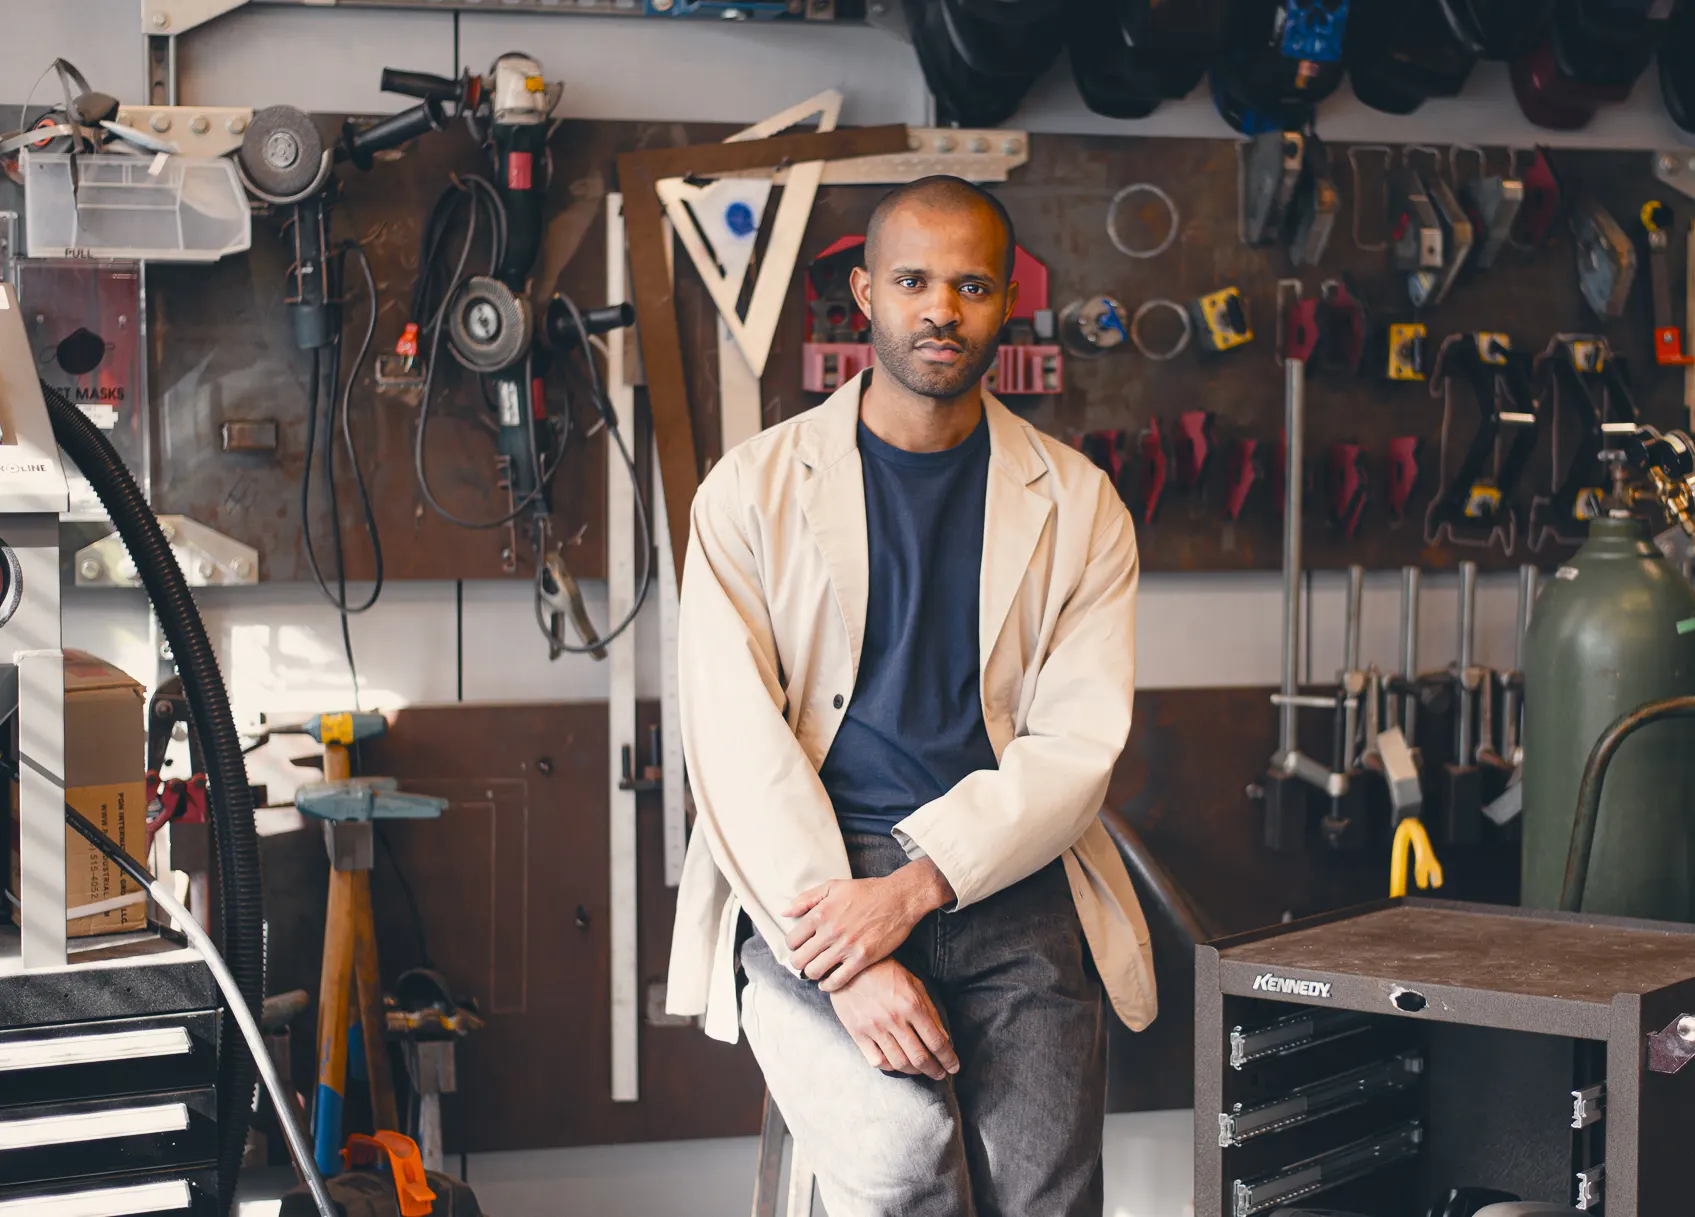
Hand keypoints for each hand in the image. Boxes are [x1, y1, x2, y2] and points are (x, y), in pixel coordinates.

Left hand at [784, 860, 953, 991]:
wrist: (899, 898)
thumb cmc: (866, 891)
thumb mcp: (833, 886)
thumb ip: (806, 899)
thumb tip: (784, 912)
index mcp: (820, 913)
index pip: (791, 940)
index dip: (793, 946)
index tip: (800, 946)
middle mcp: (830, 931)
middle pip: (799, 960)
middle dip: (799, 963)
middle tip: (806, 961)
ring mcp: (846, 946)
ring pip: (814, 972)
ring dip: (812, 974)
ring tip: (817, 970)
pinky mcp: (862, 959)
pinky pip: (837, 981)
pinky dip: (828, 985)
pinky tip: (828, 982)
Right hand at [829, 958, 958, 1079]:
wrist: (852, 966)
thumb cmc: (886, 972)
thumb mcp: (915, 985)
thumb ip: (930, 1012)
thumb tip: (944, 1038)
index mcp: (912, 1006)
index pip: (936, 1042)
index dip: (948, 1059)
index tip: (953, 1067)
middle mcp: (894, 1020)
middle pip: (919, 1057)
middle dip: (934, 1070)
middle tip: (940, 1074)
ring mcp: (875, 1028)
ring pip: (899, 1063)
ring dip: (915, 1072)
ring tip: (921, 1071)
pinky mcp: (858, 1033)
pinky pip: (877, 1061)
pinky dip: (890, 1067)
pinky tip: (897, 1064)